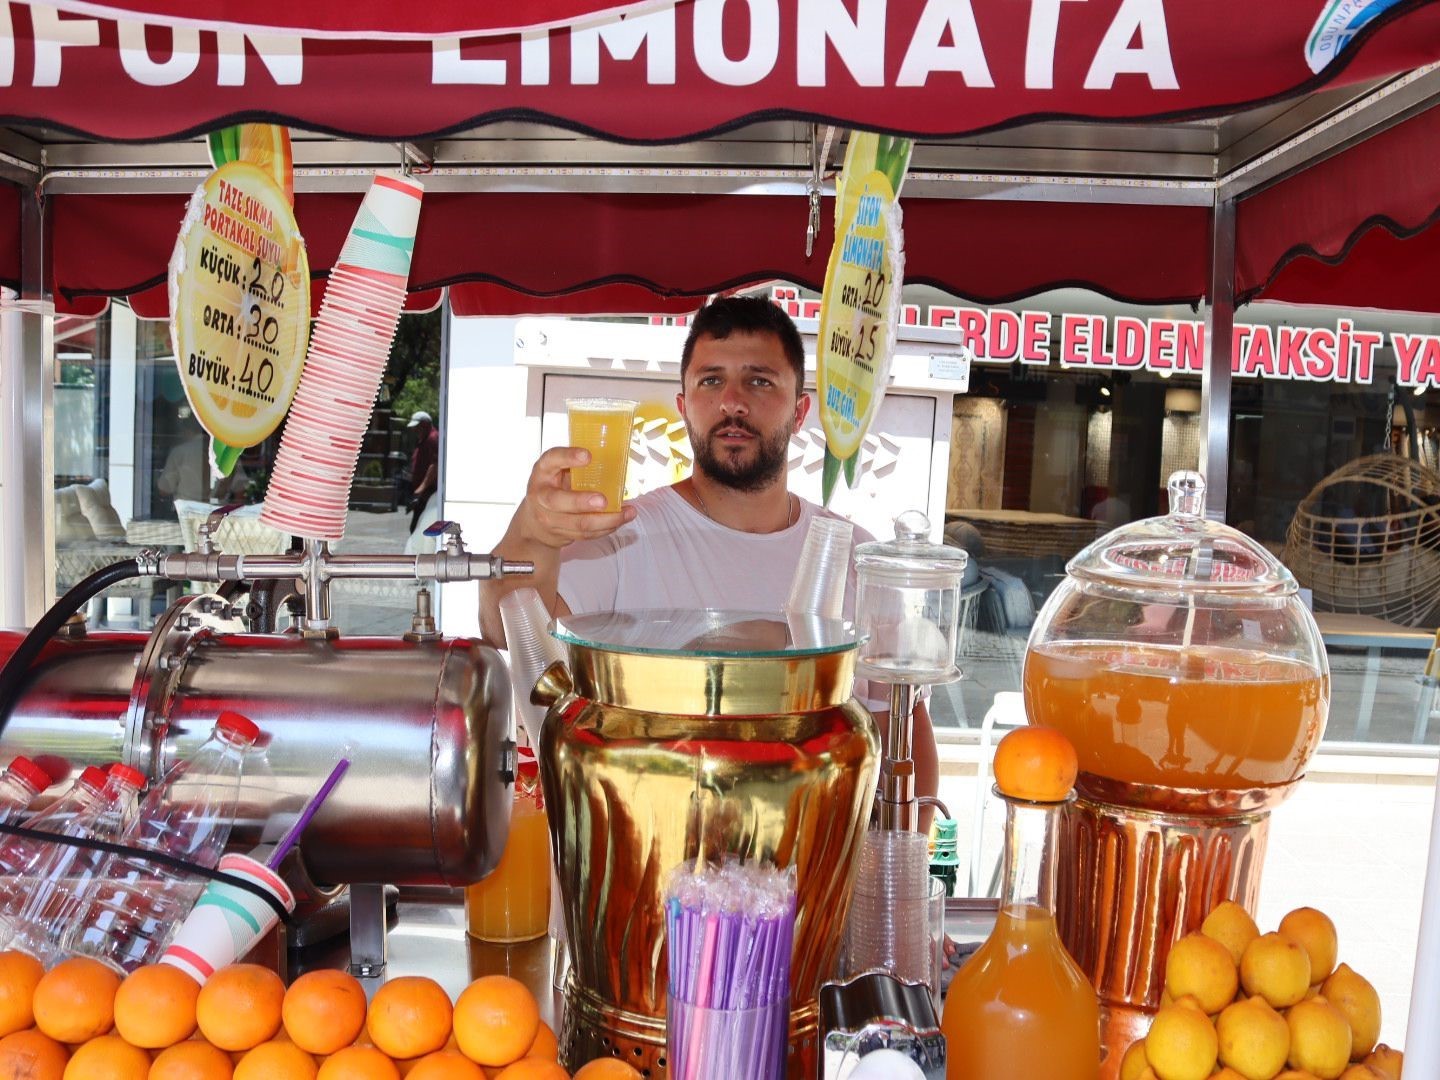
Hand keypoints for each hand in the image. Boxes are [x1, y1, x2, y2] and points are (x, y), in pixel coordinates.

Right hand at [517, 447, 634, 548]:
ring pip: (578, 523)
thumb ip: (575, 465)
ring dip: (606, 520)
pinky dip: (606, 528)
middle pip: (558, 501)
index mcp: (543, 472)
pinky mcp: (561, 534)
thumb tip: (614, 455)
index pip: (551, 460)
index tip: (588, 456)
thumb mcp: (557, 471)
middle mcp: (541, 495)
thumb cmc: (552, 488)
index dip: (568, 457)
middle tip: (603, 501)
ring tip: (627, 513)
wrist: (534, 522)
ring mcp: (549, 518)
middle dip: (582, 502)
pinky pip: (586, 534)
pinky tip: (619, 521)